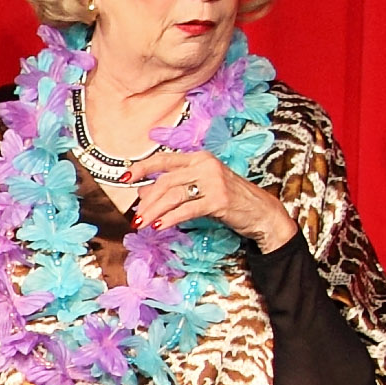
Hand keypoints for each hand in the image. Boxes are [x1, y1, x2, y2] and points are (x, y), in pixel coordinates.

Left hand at [124, 147, 296, 249]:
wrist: (261, 212)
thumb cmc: (229, 199)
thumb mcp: (200, 188)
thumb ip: (174, 187)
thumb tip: (142, 192)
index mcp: (199, 158)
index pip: (163, 159)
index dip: (142, 168)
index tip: (124, 179)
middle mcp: (205, 165)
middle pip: (165, 181)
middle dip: (146, 201)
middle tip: (135, 217)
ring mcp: (213, 181)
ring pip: (173, 196)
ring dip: (153, 212)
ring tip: (141, 224)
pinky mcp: (218, 199)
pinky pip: (186, 209)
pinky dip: (170, 218)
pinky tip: (159, 226)